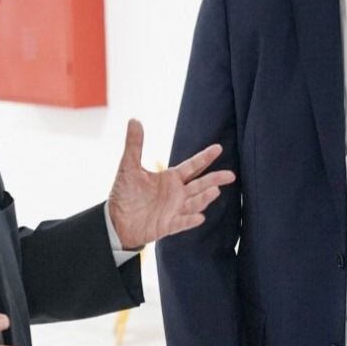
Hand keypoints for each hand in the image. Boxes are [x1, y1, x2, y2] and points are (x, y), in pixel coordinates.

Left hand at [107, 119, 235, 248]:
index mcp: (171, 179)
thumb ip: (134, 145)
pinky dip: (190, 220)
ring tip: (215, 191)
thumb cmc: (125, 193)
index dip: (204, 157)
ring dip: (204, 198)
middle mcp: (177, 194)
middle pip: (200, 185)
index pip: (192, 166)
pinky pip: (181, 223)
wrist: (115, 220)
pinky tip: (200, 217)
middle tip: (231, 175)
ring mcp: (174, 210)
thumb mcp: (128, 167)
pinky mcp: (166, 226)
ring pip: (194, 203)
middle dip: (214, 179)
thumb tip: (134, 119)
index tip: (218, 148)